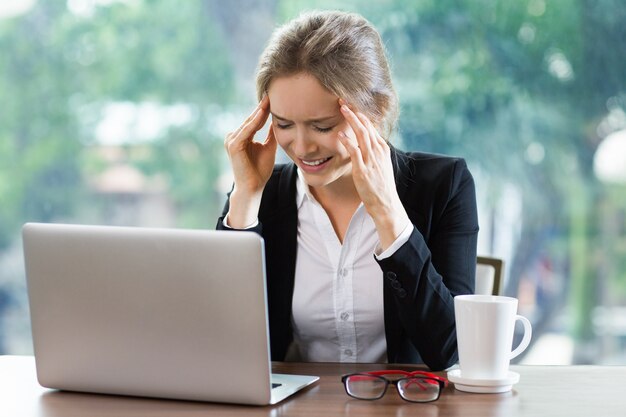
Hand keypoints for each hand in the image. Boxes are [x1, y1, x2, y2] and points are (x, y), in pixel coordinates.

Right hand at [223, 95, 276, 227]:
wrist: (253, 187)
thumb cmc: (260, 170)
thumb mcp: (269, 147)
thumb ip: (271, 133)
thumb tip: (278, 119)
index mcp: (241, 136)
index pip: (255, 119)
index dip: (265, 108)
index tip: (275, 96)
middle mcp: (234, 136)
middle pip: (252, 118)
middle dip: (263, 105)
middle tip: (273, 90)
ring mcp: (232, 140)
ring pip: (250, 122)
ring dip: (260, 110)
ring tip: (270, 97)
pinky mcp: (233, 145)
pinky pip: (247, 130)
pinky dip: (255, 121)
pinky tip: (264, 112)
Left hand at [337, 100, 409, 249]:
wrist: (386, 204)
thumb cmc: (381, 186)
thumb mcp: (380, 165)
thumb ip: (373, 153)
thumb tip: (363, 143)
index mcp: (382, 148)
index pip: (371, 126)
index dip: (360, 114)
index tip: (350, 105)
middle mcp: (378, 151)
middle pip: (366, 126)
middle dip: (354, 112)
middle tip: (343, 100)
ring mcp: (371, 160)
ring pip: (361, 135)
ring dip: (351, 120)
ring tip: (341, 109)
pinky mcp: (363, 170)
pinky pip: (355, 153)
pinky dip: (348, 142)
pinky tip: (340, 134)